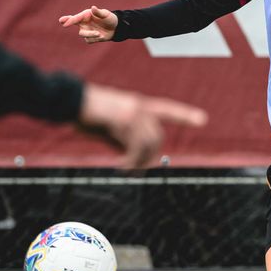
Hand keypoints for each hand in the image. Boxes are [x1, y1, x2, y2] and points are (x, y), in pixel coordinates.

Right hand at [59, 6, 117, 43]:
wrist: (116, 28)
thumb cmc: (110, 19)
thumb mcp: (106, 15)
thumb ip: (99, 12)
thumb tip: (93, 8)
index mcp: (86, 15)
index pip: (76, 17)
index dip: (69, 20)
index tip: (63, 22)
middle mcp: (84, 23)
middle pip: (73, 23)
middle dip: (68, 23)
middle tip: (64, 23)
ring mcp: (86, 30)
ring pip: (82, 34)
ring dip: (90, 34)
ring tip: (99, 34)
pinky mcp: (90, 38)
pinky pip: (89, 40)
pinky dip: (95, 39)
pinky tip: (101, 36)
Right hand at [78, 83, 207, 168]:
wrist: (68, 99)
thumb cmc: (85, 114)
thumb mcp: (109, 127)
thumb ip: (124, 138)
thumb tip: (135, 157)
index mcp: (138, 103)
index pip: (167, 109)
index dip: (184, 115)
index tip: (203, 119)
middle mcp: (140, 105)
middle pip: (157, 136)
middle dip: (150, 157)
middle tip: (137, 170)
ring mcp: (133, 111)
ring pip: (148, 143)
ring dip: (139, 162)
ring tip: (127, 170)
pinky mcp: (124, 119)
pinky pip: (134, 147)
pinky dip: (131, 161)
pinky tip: (122, 167)